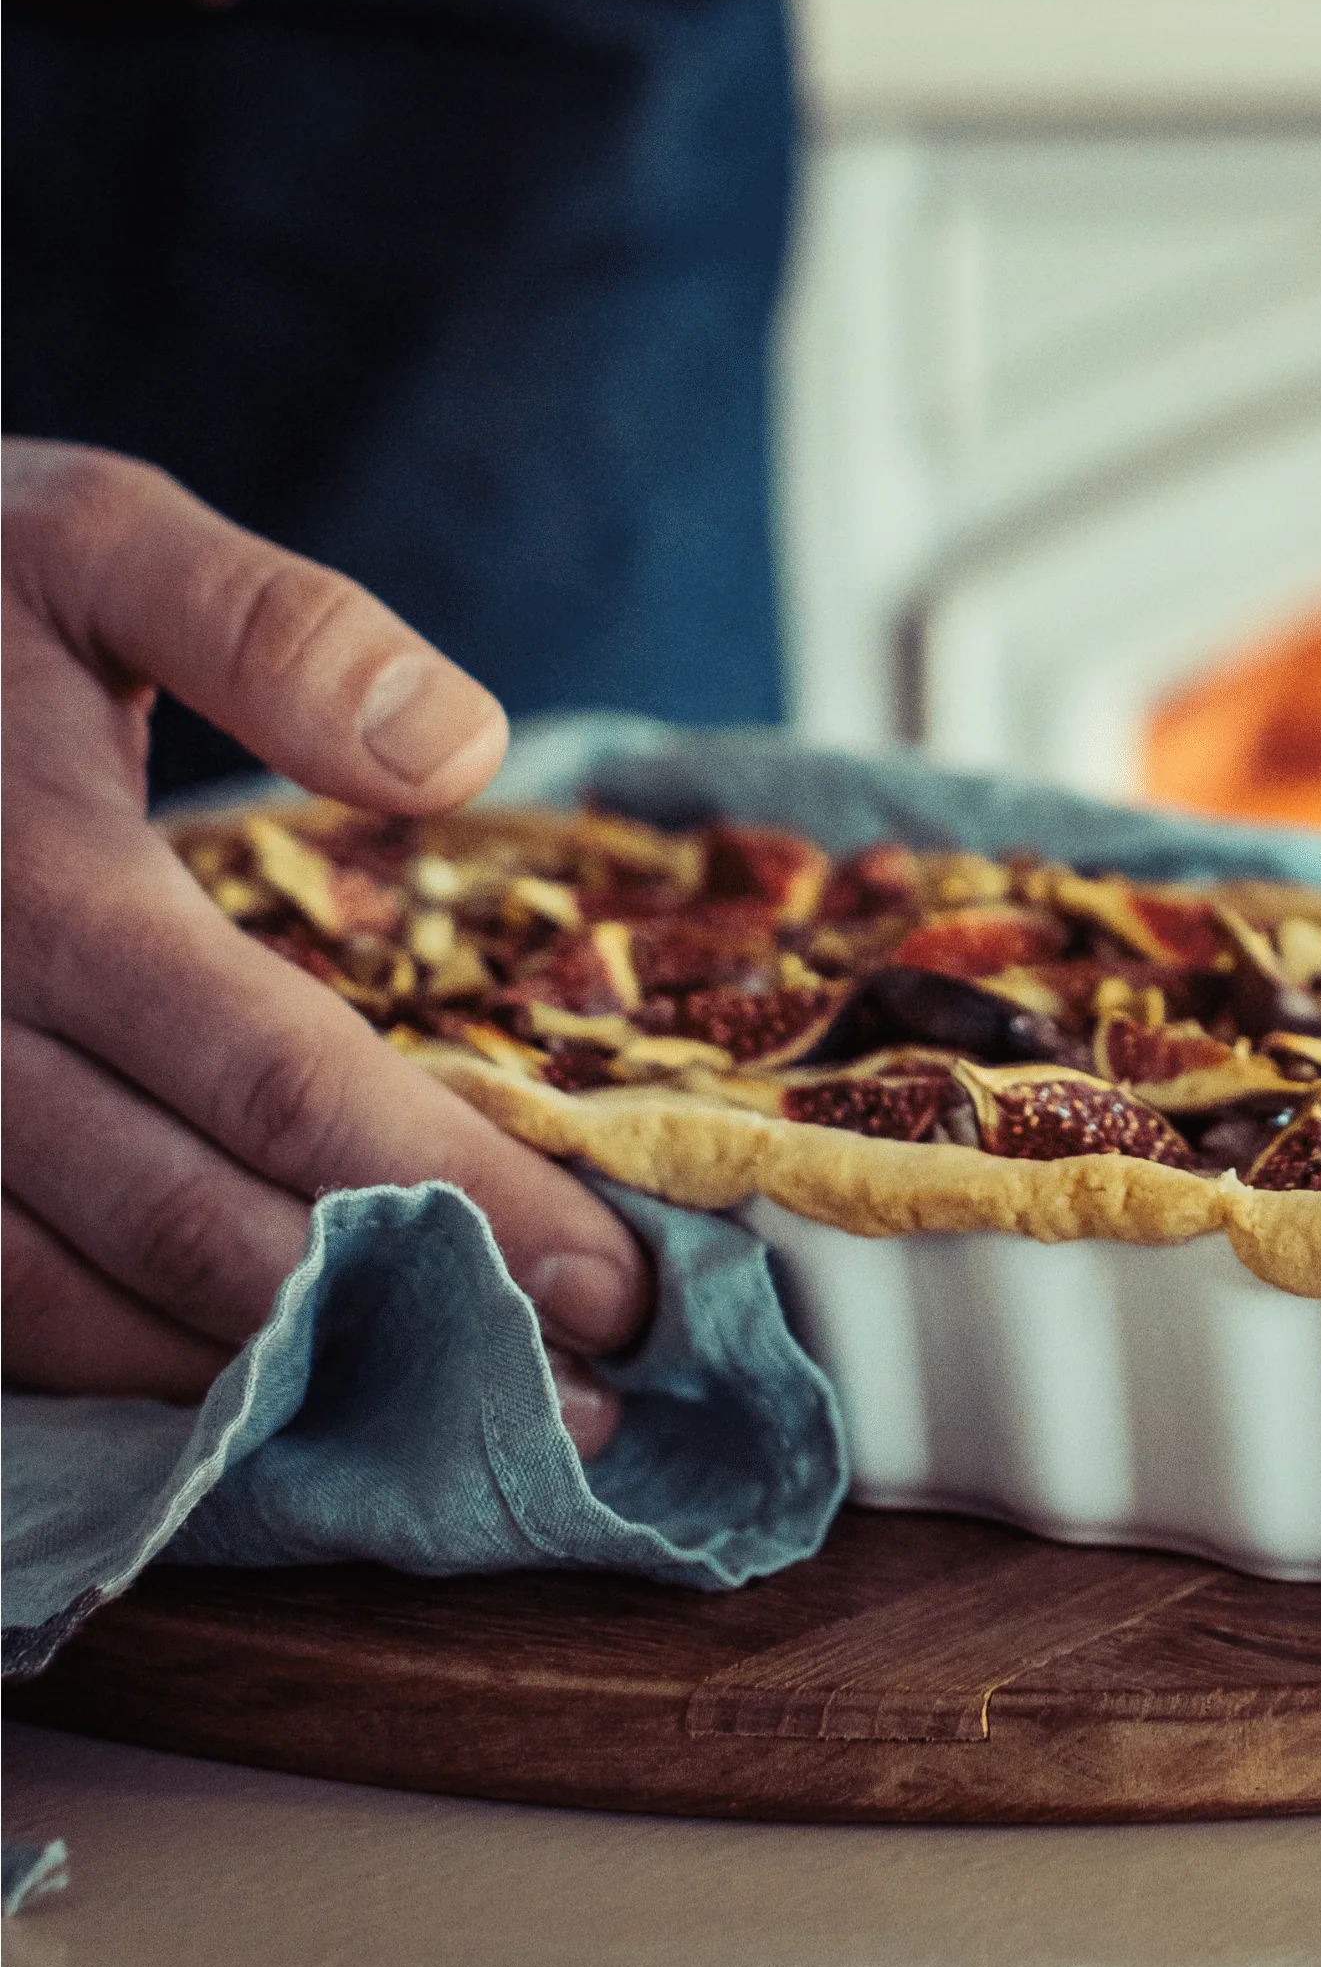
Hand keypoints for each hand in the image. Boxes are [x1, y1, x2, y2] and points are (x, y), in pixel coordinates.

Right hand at [0, 443, 648, 1451]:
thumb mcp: (95, 542)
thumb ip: (271, 632)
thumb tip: (458, 751)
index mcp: (38, 883)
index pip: (281, 1079)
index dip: (457, 1193)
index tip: (616, 1278)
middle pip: (197, 1222)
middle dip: (403, 1323)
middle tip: (583, 1406)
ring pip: (67, 1303)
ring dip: (265, 1385)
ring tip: (450, 1424)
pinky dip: (108, 1370)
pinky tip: (243, 1397)